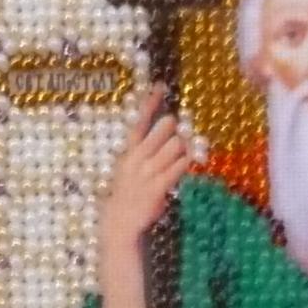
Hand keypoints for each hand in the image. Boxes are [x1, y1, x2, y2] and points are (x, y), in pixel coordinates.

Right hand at [100, 83, 190, 256]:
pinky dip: (187, 163)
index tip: (160, 86)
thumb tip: (167, 134)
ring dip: (184, 148)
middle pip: (165, 127)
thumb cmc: (129, 192)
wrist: (120, 221)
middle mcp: (138, 157)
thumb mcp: (130, 167)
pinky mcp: (159, 185)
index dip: (151, 102)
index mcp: (129, 151)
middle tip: (178, 137)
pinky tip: (186, 165)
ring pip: (177, 145)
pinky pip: (181, 165)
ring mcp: (148, 171)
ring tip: (182, 156)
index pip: (140, 120)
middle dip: (176, 129)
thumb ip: (144, 151)